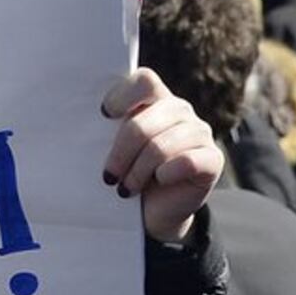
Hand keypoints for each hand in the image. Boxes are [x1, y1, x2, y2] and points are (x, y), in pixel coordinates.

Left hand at [101, 67, 219, 246]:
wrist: (153, 213)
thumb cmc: (127, 176)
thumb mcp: (113, 149)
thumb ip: (106, 129)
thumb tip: (82, 120)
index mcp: (155, 99)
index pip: (144, 81)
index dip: (122, 97)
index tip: (105, 118)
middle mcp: (180, 110)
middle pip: (144, 121)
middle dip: (121, 153)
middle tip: (109, 177)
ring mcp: (200, 132)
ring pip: (161, 146)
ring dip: (138, 172)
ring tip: (127, 188)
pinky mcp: (213, 158)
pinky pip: (186, 162)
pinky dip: (165, 175)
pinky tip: (159, 182)